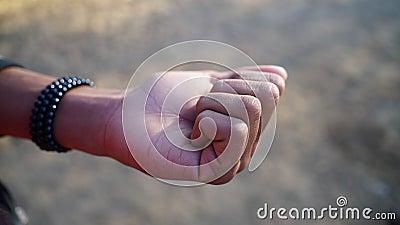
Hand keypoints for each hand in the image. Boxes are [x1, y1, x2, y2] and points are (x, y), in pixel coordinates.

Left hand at [103, 65, 286, 183]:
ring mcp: (234, 161)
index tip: (208, 90)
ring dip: (210, 103)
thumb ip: (246, 83)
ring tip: (191, 119)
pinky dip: (208, 119)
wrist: (131, 114)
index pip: (273, 88)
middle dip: (223, 90)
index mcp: (246, 125)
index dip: (237, 78)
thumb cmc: (165, 100)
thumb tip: (283, 78)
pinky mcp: (219, 172)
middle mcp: (245, 146)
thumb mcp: (211, 84)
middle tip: (196, 105)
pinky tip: (191, 133)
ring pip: (251, 109)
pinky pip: (236, 131)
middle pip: (266, 97)